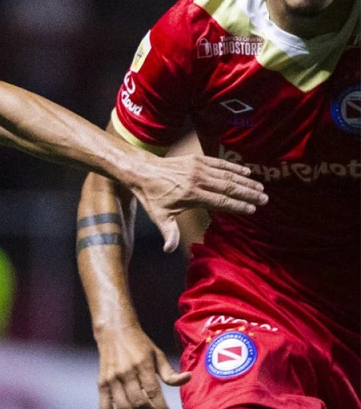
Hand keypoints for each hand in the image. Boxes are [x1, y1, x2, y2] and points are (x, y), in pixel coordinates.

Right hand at [96, 325, 190, 408]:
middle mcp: (125, 373)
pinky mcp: (102, 384)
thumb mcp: (157, 354)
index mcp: (141, 365)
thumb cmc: (140, 344)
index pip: (153, 393)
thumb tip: (187, 379)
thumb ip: (170, 372)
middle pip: (139, 403)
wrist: (113, 331)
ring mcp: (111, 380)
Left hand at [131, 155, 266, 251]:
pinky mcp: (197, 159)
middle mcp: (198, 180)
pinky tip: (246, 172)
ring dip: (245, 181)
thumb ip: (169, 232)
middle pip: (229, 187)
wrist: (143, 171)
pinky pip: (219, 163)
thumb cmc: (152, 196)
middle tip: (264, 198)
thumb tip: (169, 249)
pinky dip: (234, 167)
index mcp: (192, 195)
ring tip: (260, 187)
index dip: (238, 206)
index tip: (252, 209)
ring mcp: (198, 168)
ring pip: (227, 174)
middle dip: (248, 193)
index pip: (221, 201)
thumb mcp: (159, 216)